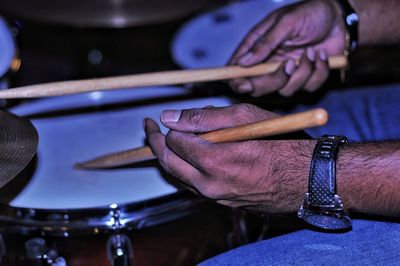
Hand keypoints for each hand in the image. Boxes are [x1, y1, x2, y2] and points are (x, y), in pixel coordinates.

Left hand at [144, 104, 314, 213]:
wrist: (307, 178)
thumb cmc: (282, 143)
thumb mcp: (245, 117)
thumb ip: (204, 117)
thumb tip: (171, 117)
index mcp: (214, 160)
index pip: (174, 142)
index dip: (168, 128)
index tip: (166, 119)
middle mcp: (211, 184)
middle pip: (168, 163)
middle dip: (155, 143)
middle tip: (150, 129)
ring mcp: (217, 197)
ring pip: (179, 177)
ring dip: (169, 158)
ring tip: (166, 142)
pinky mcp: (224, 203)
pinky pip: (195, 187)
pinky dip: (186, 171)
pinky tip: (189, 159)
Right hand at [229, 0, 345, 96]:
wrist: (340, 19)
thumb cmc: (311, 13)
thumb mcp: (286, 23)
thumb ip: (264, 44)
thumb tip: (242, 62)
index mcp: (257, 47)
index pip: (237, 70)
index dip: (237, 81)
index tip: (244, 84)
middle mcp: (269, 63)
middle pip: (258, 88)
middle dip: (274, 81)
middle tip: (288, 64)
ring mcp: (287, 73)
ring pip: (285, 90)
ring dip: (302, 73)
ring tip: (311, 52)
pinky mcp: (305, 78)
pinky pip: (308, 87)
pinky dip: (318, 72)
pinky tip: (321, 56)